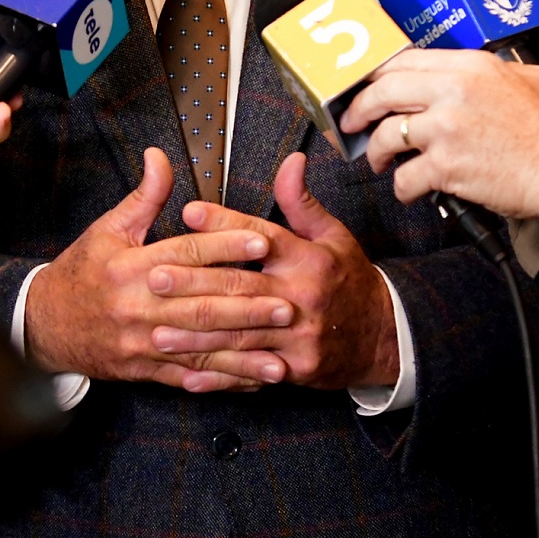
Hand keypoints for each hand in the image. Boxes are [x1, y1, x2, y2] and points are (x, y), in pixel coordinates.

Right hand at [25, 149, 292, 391]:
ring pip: (201, 347)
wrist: (45, 326)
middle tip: (289, 305)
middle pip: (201, 304)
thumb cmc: (82, 271)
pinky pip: (191, 377)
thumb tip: (160, 156)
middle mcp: (139, 306)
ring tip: (282, 354)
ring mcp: (143, 343)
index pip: (186, 253)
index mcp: (131, 267)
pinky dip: (226, 381)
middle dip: (248, 306)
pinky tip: (256, 381)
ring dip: (244, 353)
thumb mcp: (108, 229)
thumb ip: (144, 196)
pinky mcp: (146, 370)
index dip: (226, 245)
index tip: (263, 241)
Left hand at [155, 153, 397, 390]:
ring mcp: (299, 336)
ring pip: (240, 334)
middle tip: (155, 278)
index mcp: (308, 258)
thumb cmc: (349, 280)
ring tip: (157, 333)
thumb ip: (302, 202)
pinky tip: (188, 376)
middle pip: (241, 286)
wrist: (383, 335)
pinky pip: (252, 373)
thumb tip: (291, 161)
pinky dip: (220, 376)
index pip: (260, 236)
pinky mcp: (297, 368)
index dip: (224, 223)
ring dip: (196, 336)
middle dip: (194, 283)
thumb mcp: (333, 236)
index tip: (188, 212)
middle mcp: (301, 295)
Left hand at [340, 0, 538, 220]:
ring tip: (379, 161)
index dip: (379, 75)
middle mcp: (453, 91)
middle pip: (384, 92)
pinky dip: (404, 188)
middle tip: (353, 122)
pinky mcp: (447, 167)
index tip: (369, 85)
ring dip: (377, 153)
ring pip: (387, 137)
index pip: (406, 60)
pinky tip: (410, 189)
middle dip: (360, 109)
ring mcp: (446, 130)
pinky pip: (406, 178)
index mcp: (474, 66)